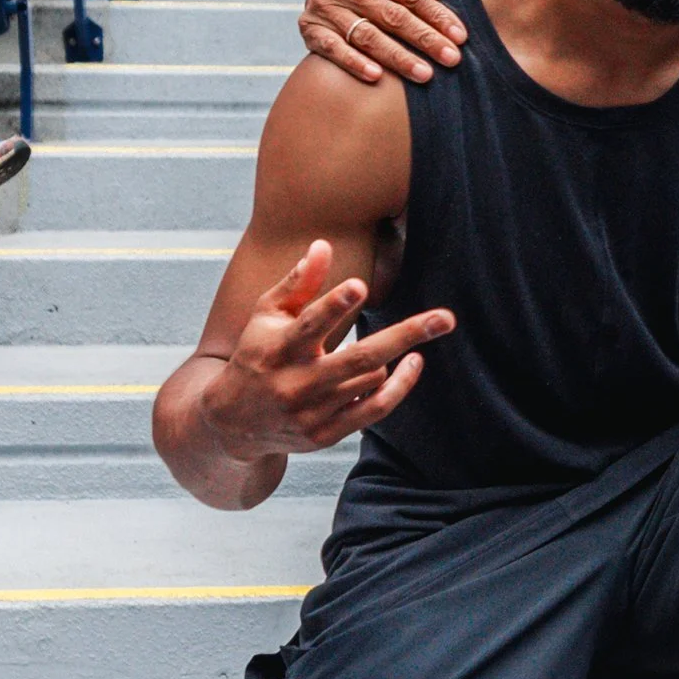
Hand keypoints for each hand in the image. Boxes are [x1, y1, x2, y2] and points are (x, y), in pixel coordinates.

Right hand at [201, 240, 452, 461]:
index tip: (359, 285)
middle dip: (406, 335)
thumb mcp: (266, 315)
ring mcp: (312, 411)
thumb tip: (323, 244)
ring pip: (372, 378)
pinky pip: (375, 409)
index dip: (333, 305)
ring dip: (389, 356)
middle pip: (360, 358)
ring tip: (393, 344)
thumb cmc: (256, 354)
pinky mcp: (325, 433)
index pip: (309, 324)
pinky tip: (413, 363)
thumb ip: (297, 283)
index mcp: (277, 347)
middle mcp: (296, 382)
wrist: (233, 422)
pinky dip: (399, 386)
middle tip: (445, 317)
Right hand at [299, 0, 467, 86]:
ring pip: (366, 36)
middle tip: (451, 59)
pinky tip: (376, 76)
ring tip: (424, 74)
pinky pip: (332, 49)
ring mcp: (323, 6)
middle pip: (390, 16)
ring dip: (397, 58)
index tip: (461, 37)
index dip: (437, 15)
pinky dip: (353, 62)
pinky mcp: (309, 28)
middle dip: (424, 39)